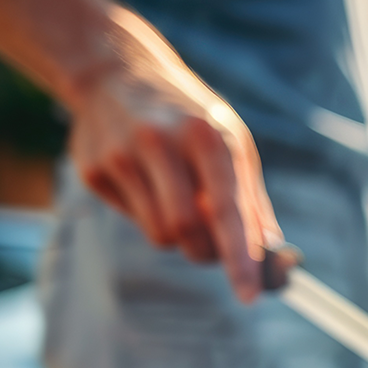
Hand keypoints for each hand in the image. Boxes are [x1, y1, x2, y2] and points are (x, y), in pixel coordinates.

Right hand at [66, 54, 281, 302]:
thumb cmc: (191, 118)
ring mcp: (121, 155)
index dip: (239, 258)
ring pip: (160, 235)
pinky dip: (148, 215)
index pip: (226, 212)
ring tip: (178, 199)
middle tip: (213, 244)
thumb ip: (252, 203)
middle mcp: (161, 143)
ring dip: (178, 237)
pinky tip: (144, 180)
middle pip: (188, 233)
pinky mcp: (93, 169)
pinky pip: (132, 220)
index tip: (250, 296)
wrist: (117, 72)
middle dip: (207, 252)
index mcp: (207, 137)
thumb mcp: (232, 144)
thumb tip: (275, 261)